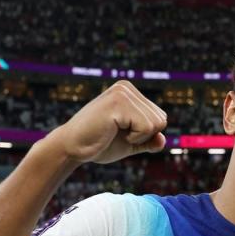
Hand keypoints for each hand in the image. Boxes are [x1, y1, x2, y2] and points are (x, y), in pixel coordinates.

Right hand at [49, 80, 167, 164]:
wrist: (71, 148)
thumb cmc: (99, 144)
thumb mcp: (131, 143)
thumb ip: (149, 140)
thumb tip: (163, 139)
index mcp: (130, 92)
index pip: (160, 117)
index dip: (146, 134)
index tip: (123, 133)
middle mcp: (126, 87)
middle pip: (161, 119)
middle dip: (144, 135)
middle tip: (117, 134)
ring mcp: (122, 93)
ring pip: (156, 124)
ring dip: (138, 137)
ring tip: (114, 132)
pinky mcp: (118, 103)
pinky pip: (146, 128)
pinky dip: (134, 138)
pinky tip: (112, 132)